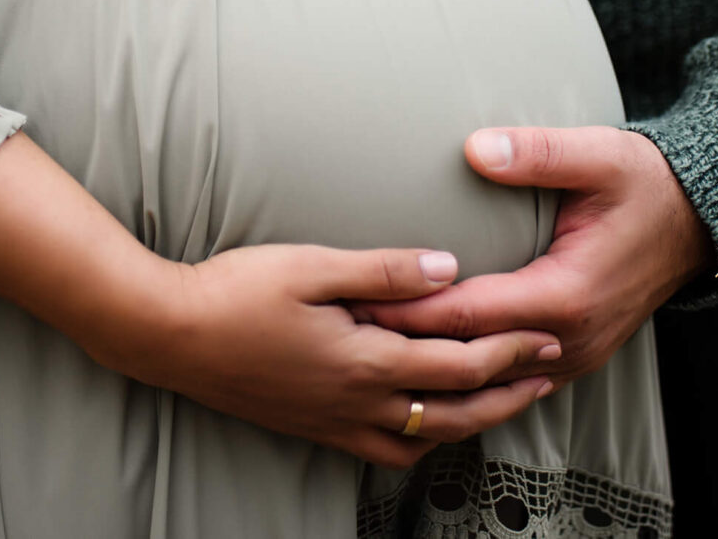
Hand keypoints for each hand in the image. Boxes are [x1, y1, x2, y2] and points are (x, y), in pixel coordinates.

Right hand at [100, 246, 561, 469]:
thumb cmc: (235, 291)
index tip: (546, 335)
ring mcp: (333, 421)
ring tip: (500, 402)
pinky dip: (421, 439)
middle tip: (547, 376)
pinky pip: (383, 450)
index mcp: (364, 361)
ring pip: (423, 440)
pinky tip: (426, 422)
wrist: (170, 335)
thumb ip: (384, 271)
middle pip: (454, 412)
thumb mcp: (311, 267)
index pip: (458, 364)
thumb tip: (449, 268)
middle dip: (507, 394)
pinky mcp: (312, 427)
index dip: (510, 351)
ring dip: (471, 423)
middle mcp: (356, 403)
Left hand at [351, 129, 712, 386]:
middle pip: (467, 357)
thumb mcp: (597, 155)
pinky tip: (421, 365)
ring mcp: (572, 354)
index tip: (356, 302)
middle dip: (404, 346)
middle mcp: (568, 338)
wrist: (697, 221)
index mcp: (566, 294)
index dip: (408, 313)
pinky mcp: (570, 354)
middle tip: (340, 331)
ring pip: (486, 382)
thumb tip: (475, 149)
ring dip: (431, 368)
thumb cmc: (643, 184)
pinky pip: (507, 379)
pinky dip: (463, 375)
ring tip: (366, 351)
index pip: (467, 314)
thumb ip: (537, 153)